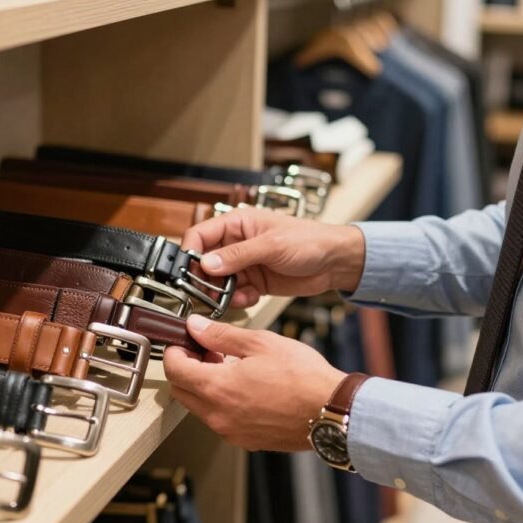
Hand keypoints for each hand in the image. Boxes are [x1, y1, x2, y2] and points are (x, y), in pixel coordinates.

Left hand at [163, 314, 346, 451]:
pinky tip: (243, 386)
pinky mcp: (246, 440)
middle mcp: (218, 415)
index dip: (174, 351)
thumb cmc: (303, 378)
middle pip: (181, 390)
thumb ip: (221, 335)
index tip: (183, 341)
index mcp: (217, 388)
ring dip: (204, 385)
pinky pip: (220, 419)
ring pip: (200, 407)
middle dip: (186, 368)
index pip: (174, 369)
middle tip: (204, 350)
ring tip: (229, 366)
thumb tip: (197, 327)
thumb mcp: (260, 342)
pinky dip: (221, 402)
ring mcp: (231, 431)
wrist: (331, 411)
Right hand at [181, 207, 365, 307]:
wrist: (335, 262)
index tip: (187, 272)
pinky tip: (250, 298)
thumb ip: (238, 256)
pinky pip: (235, 293)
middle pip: (205, 262)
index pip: (200, 235)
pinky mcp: (255, 281)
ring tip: (231, 298)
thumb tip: (206, 264)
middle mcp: (237, 243)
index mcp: (237, 224)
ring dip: (221, 293)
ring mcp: (245, 264)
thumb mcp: (271, 245)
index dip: (190, 253)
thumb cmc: (309, 240)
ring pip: (218, 281)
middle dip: (204, 279)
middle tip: (205, 294)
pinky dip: (238, 299)